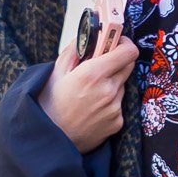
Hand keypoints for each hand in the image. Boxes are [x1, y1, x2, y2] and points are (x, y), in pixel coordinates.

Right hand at [39, 36, 138, 150]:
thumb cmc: (50, 105)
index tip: (117, 42)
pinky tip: (92, 109)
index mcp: (92, 74)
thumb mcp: (56, 72)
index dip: (124, 44)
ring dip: (112, 84)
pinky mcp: (117, 122)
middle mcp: (108, 90)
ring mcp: (115, 108)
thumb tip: (87, 37)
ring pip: (122, 86)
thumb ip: (74, 51)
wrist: (51, 139)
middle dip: (117, 62)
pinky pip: (119, 104)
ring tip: (90, 93)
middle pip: (128, 66)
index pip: (127, 51)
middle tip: (101, 65)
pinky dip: (110, 103)